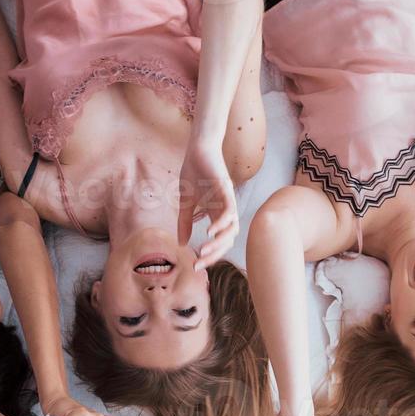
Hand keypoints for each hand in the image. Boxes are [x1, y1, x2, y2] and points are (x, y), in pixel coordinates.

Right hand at [177, 140, 238, 268]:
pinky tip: (210, 231)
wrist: (198, 149)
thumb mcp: (186, 203)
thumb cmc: (194, 172)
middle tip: (199, 264)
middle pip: (227, 240)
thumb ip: (185, 223)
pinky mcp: (225, 189)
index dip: (208, 255)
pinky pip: (229, 210)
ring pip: (231, 228)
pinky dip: (222, 222)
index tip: (194, 266)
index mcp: (216, 214)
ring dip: (219, 242)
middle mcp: (225, 210)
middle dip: (213, 254)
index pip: (218, 241)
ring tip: (204, 250)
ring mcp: (227, 200)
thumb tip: (182, 243)